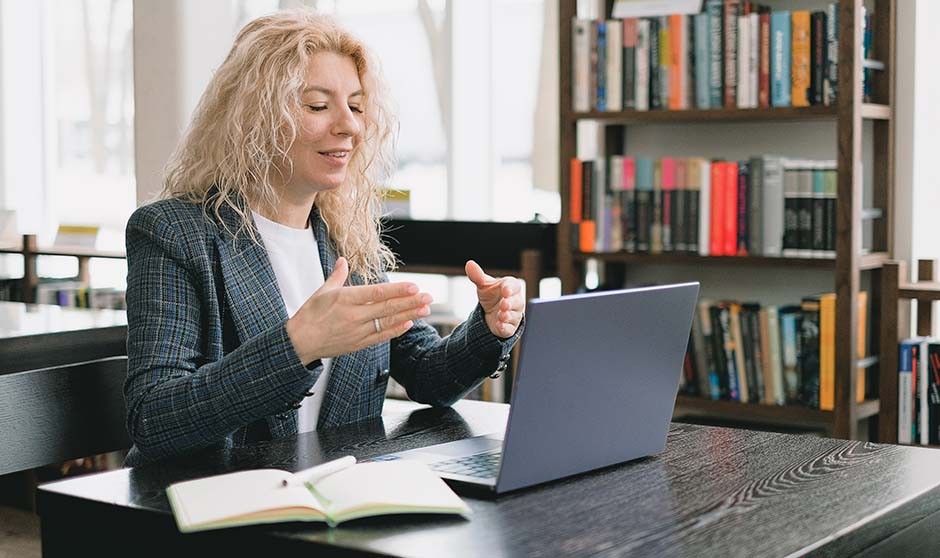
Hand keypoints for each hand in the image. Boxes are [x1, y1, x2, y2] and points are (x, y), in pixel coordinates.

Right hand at [285, 257, 433, 363]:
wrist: (299, 343)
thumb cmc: (309, 315)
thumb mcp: (322, 291)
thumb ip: (337, 276)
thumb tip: (343, 260)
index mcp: (345, 299)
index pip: (376, 293)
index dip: (397, 290)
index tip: (414, 286)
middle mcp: (353, 315)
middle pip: (387, 307)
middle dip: (410, 302)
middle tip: (429, 297)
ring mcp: (357, 331)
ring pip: (387, 322)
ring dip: (408, 315)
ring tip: (425, 310)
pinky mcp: (358, 344)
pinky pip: (380, 336)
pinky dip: (395, 331)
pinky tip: (408, 324)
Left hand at [465, 260, 524, 338]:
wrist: (490, 313)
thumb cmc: (491, 296)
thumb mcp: (484, 286)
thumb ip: (478, 276)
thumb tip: (469, 264)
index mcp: (511, 287)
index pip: (514, 286)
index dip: (510, 288)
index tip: (505, 290)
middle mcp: (516, 301)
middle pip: (517, 302)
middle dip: (510, 303)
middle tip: (504, 304)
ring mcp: (514, 315)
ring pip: (514, 316)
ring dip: (508, 316)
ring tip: (501, 315)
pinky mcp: (509, 328)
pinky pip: (510, 328)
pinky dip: (505, 327)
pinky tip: (500, 325)